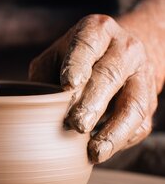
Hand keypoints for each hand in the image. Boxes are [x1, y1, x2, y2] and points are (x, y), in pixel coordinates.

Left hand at [29, 14, 158, 162]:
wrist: (121, 55)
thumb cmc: (75, 58)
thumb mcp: (56, 56)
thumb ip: (44, 76)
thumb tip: (33, 108)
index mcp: (98, 30)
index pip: (87, 45)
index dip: (78, 64)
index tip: (68, 84)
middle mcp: (126, 49)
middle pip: (110, 76)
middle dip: (92, 102)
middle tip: (76, 123)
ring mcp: (142, 75)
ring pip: (133, 105)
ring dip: (113, 130)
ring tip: (94, 150)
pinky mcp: (150, 102)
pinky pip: (139, 124)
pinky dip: (121, 141)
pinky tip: (102, 152)